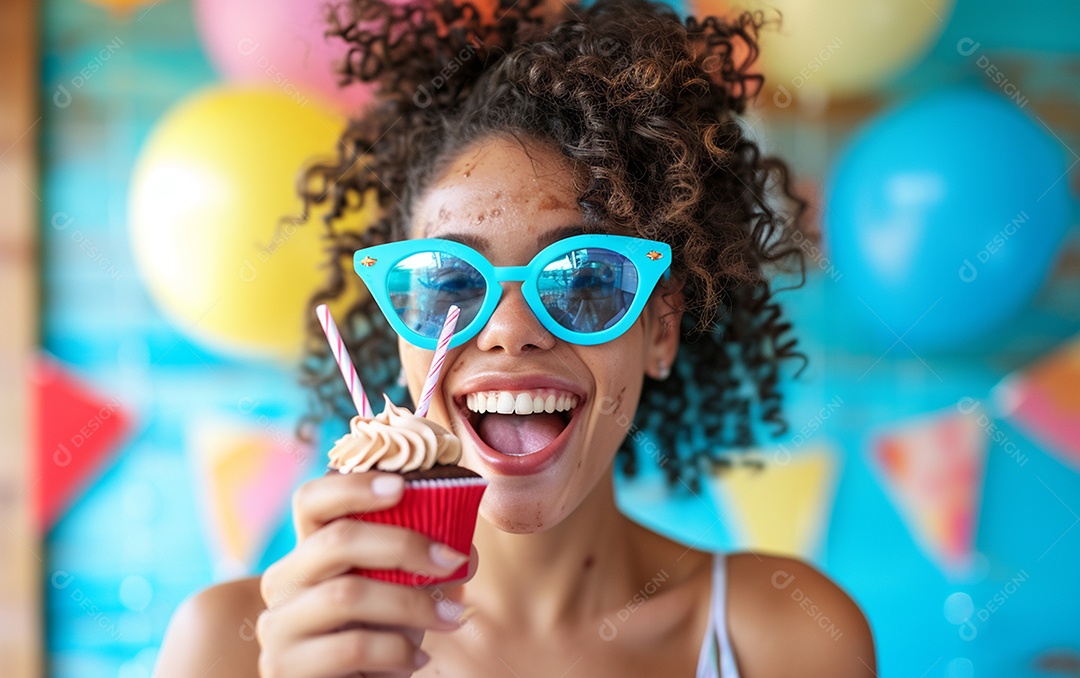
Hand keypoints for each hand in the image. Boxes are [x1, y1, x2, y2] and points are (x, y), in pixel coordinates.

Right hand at [256, 471, 474, 677]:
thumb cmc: (381, 634)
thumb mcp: (405, 591)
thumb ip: (431, 562)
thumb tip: (464, 552)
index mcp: (309, 549)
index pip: (312, 499)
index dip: (352, 486)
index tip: (401, 486)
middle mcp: (285, 579)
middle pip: (336, 541)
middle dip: (403, 546)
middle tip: (452, 561)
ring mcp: (278, 624)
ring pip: (346, 595)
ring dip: (411, 605)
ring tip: (450, 619)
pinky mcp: (286, 667)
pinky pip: (351, 647)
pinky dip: (396, 651)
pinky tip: (415, 659)